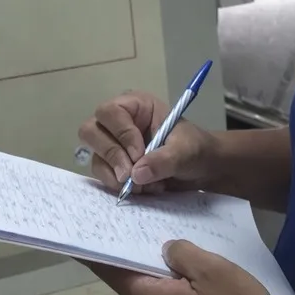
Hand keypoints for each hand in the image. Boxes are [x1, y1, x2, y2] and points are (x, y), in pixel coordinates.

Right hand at [78, 91, 217, 193]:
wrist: (202, 170)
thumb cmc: (196, 149)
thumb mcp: (186, 151)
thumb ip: (164, 160)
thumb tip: (136, 174)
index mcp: (135, 106)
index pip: (111, 112)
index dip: (121, 134)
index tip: (138, 155)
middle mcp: (118, 122)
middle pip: (91, 131)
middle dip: (111, 155)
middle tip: (130, 175)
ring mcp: (112, 143)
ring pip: (95, 155)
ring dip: (115, 175)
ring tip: (142, 186)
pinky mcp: (112, 165)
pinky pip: (102, 174)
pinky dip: (118, 185)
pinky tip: (142, 188)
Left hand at [84, 241, 285, 294]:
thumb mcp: (210, 268)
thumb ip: (179, 251)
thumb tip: (164, 249)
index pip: (106, 268)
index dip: (92, 247)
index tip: (79, 228)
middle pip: (128, 277)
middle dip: (129, 251)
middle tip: (132, 220)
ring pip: (149, 289)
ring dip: (155, 269)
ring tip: (165, 241)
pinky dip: (169, 285)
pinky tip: (186, 272)